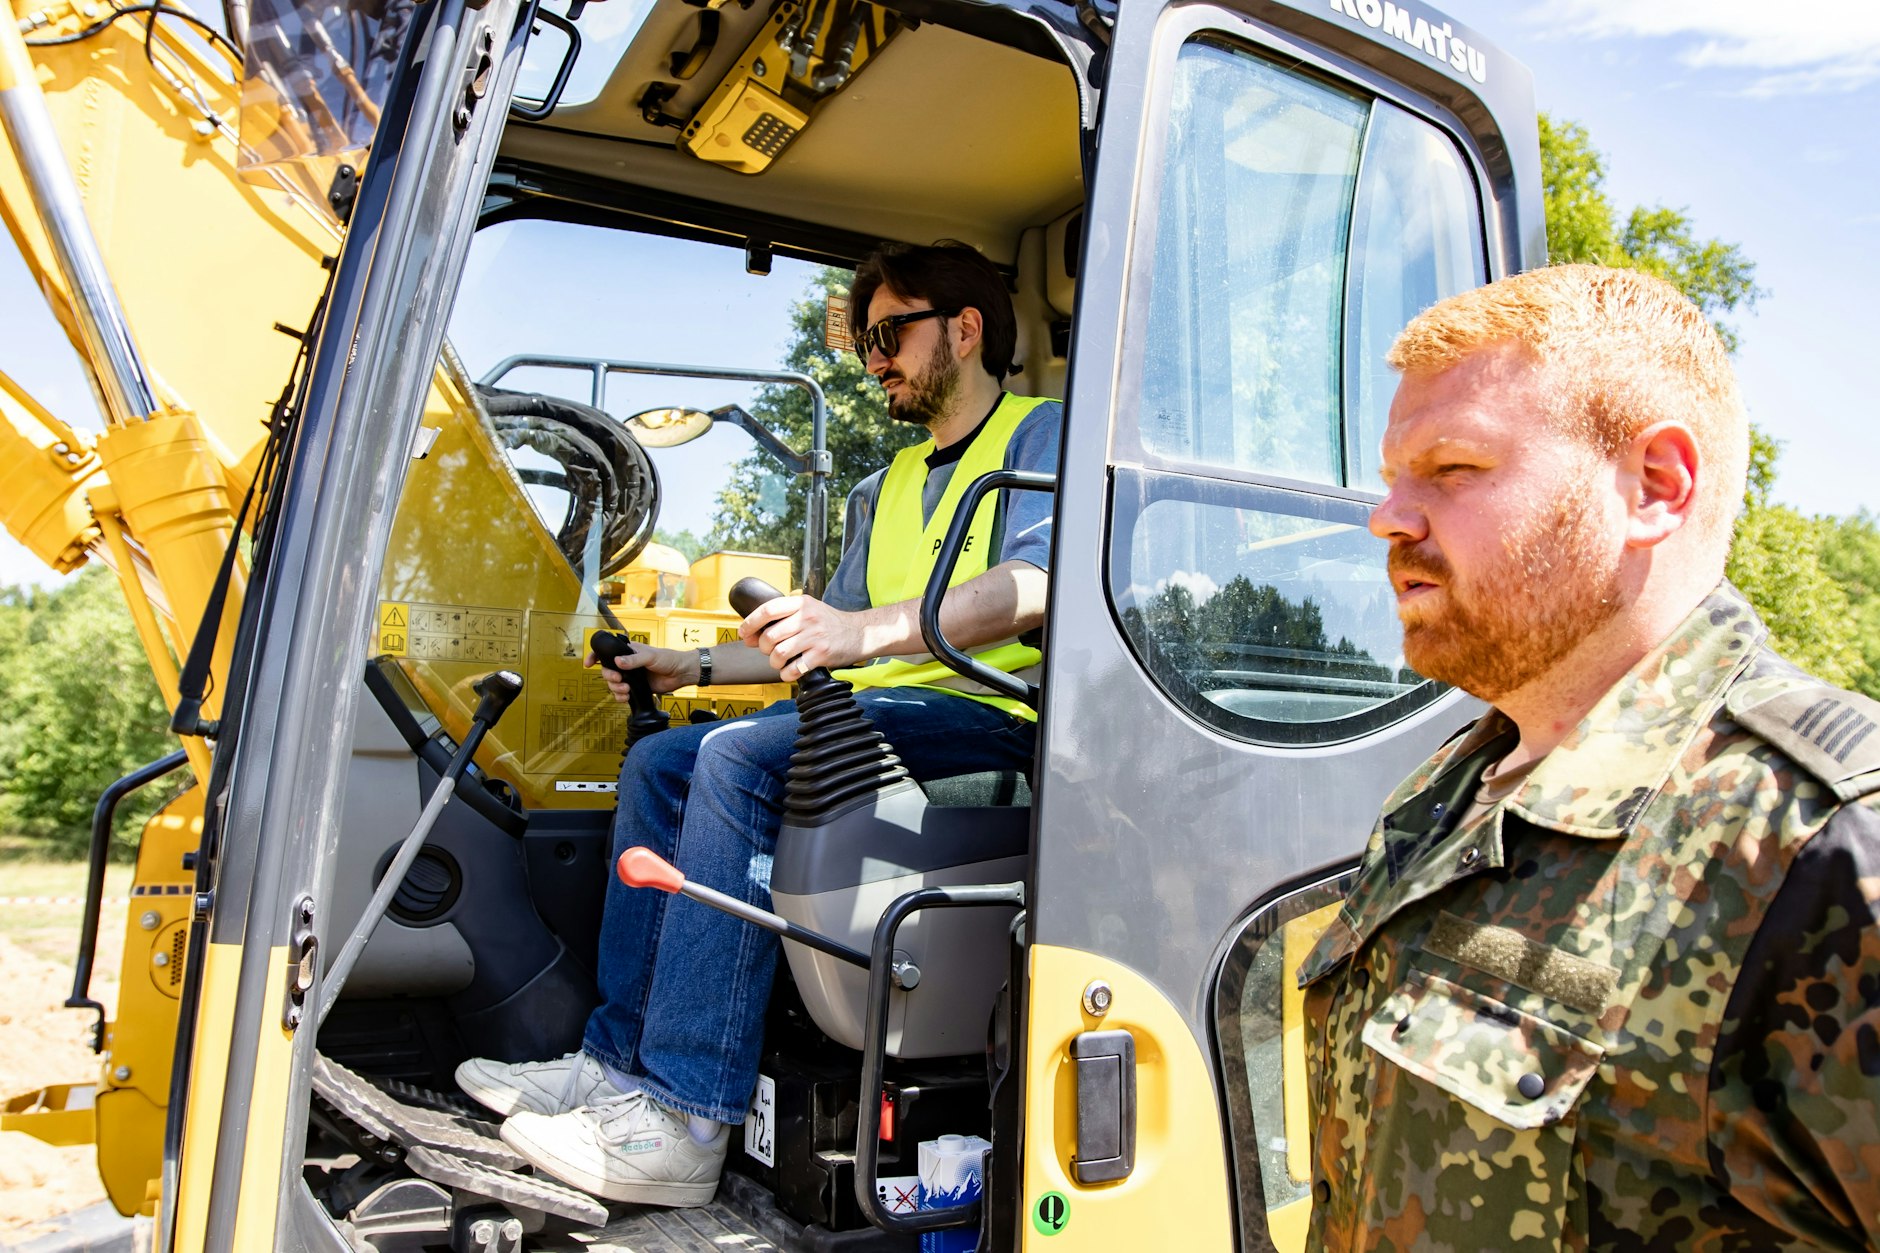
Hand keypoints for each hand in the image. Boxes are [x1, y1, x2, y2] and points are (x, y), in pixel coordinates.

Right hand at [584, 644, 698, 698]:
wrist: (681, 673)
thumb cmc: (668, 659)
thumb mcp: (650, 656)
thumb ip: (633, 660)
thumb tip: (617, 662)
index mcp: (629, 652)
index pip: (607, 652)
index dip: (595, 656)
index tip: (588, 664)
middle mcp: (627, 664)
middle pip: (607, 671)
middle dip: (609, 677)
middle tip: (619, 680)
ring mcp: (631, 676)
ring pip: (613, 684)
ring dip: (615, 689)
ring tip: (626, 690)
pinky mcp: (636, 688)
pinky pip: (621, 694)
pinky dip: (621, 697)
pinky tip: (626, 697)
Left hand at [739, 595, 863, 681]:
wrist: (860, 633)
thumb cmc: (830, 623)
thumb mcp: (809, 609)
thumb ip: (784, 617)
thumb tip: (752, 635)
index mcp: (801, 603)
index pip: (768, 609)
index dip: (751, 623)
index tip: (744, 633)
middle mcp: (807, 617)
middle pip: (770, 636)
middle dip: (764, 648)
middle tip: (769, 651)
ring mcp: (815, 636)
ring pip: (779, 653)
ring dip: (774, 662)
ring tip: (780, 662)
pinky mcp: (822, 654)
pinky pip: (794, 669)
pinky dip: (787, 674)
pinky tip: (790, 672)